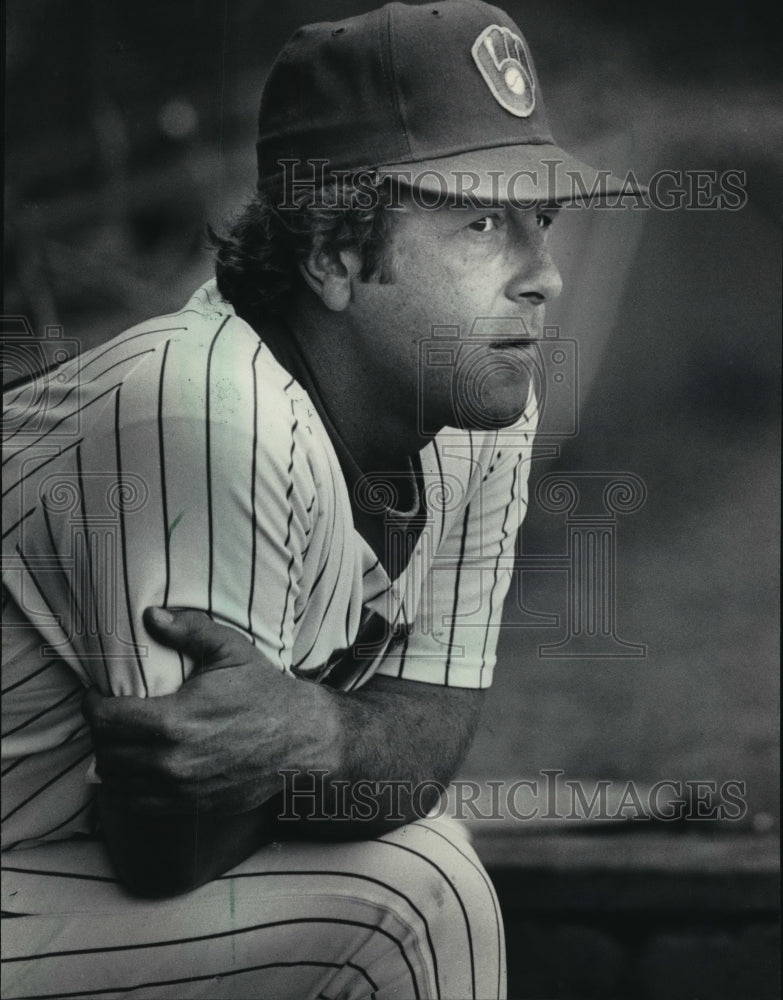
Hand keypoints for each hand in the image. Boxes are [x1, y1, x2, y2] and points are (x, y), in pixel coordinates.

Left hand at [82, 608, 338, 814]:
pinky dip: (131, 787)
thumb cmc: (265, 691)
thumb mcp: (230, 650)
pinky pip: (140, 804)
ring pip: (118, 782)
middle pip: (106, 752)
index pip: (105, 719)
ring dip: (113, 761)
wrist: (301, 737)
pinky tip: (140, 767)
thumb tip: (152, 615)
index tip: (97, 694)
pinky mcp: (191, 808)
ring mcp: (181, 790)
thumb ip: (189, 630)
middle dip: (102, 731)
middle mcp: (172, 762)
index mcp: (175, 721)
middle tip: (110, 714)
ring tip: (122, 741)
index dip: (93, 704)